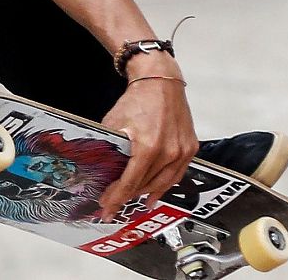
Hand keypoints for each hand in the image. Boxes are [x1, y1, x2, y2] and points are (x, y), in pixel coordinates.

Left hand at [96, 73, 198, 219]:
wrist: (160, 82)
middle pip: (145, 185)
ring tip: (133, 202)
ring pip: (162, 184)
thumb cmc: (138, 99)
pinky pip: (176, 175)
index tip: (107, 206)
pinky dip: (165, 185)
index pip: (130, 182)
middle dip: (127, 196)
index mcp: (148, 146)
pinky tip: (155, 193)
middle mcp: (168, 151)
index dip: (116, 197)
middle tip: (113, 203)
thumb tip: (97, 166)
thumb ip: (108, 147)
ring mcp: (182, 151)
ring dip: (146, 194)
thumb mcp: (114, 123)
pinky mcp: (190, 149)